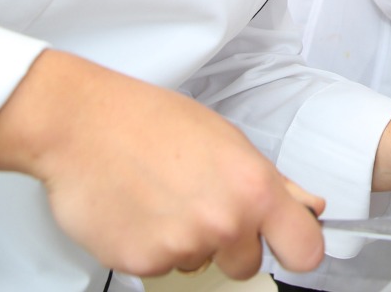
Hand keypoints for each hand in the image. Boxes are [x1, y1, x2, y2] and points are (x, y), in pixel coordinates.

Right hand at [0, 50, 326, 278]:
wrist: (82, 125)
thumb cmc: (151, 122)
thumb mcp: (227, 139)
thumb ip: (273, 182)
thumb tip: (308, 206)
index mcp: (254, 188)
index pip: (305, 250)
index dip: (297, 248)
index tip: (287, 244)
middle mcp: (224, 222)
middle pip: (247, 264)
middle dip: (232, 243)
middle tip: (203, 203)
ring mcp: (183, 247)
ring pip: (200, 263)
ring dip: (187, 240)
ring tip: (163, 196)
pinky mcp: (143, 264)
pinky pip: (160, 268)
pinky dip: (152, 246)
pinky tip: (140, 210)